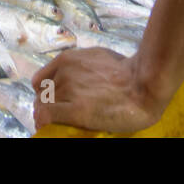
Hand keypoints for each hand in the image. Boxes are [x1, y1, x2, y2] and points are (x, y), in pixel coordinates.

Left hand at [32, 48, 164, 133]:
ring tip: (58, 123)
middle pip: (41, 95)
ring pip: (43, 106)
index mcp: (68, 60)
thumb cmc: (128, 71)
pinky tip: (49, 127)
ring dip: (47, 115)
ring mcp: (69, 91)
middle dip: (46, 106)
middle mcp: (64, 73)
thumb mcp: (98, 57)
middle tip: (58, 116)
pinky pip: (47, 116)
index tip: (51, 103)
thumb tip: (76, 76)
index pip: (40, 80)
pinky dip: (44, 122)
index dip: (43, 94)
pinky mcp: (76, 110)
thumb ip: (81, 66)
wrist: (143, 84)